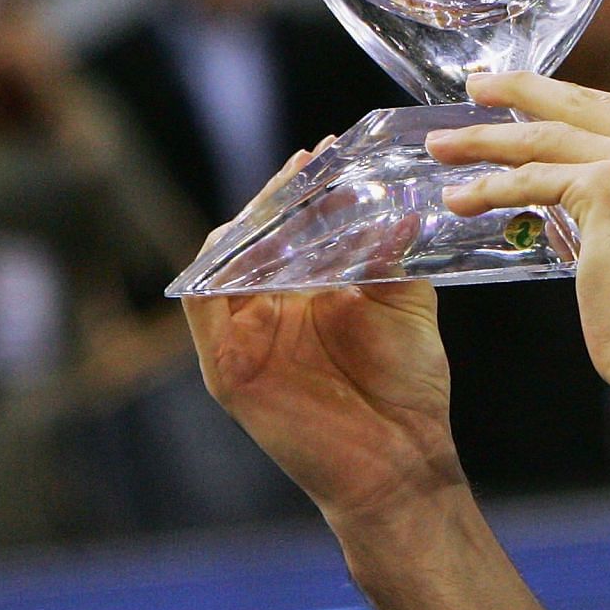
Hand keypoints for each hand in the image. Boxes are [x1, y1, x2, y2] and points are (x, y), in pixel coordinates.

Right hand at [182, 146, 462, 527]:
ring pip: (224, 261)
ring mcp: (246, 335)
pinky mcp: (227, 366)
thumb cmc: (407, 386)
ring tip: (283, 192)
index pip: (293, 227)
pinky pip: (202, 303)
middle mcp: (272, 309)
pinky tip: (242, 239)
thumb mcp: (406, 303)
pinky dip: (215, 267)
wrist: (399, 457)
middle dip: (277, 196)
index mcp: (311, 292)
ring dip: (249, 223)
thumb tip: (403, 202)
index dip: (304, 190)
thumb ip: (395, 254)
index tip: (326, 153)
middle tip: (307, 162)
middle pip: (256, 237)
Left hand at [429, 73, 609, 434]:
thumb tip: (577, 191)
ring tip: (445, 144)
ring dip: (488, 140)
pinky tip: (463, 196)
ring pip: (550, 137)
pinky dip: (493, 187)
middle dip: (523, 90)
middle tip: (479, 85)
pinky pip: (535, 179)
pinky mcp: (609, 188)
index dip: (573, 99)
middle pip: (586, 104)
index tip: (533, 96)